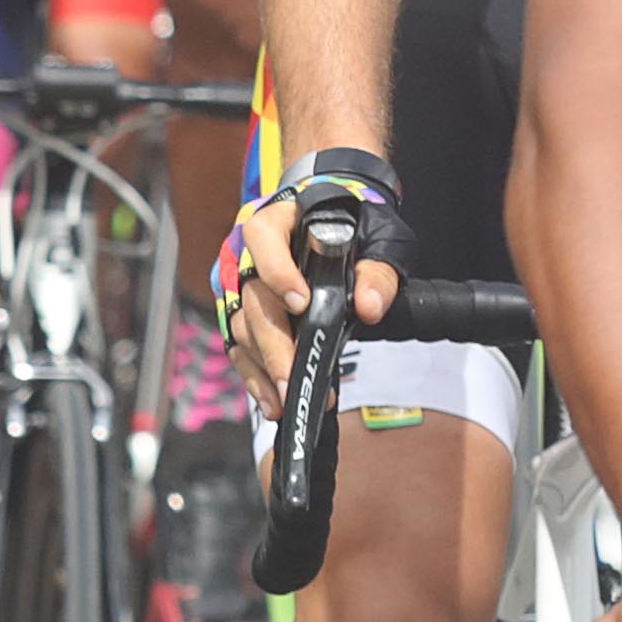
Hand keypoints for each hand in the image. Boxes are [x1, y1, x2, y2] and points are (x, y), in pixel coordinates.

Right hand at [224, 184, 402, 412]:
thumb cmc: (357, 227)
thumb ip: (378, 271)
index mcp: (280, 221)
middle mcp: (251, 254)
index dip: (277, 272)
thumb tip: (370, 307)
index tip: (301, 304)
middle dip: (274, 344)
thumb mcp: (380, 239)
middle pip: (253, 299)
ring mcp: (244, 287)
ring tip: (287, 397)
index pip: (263, 239)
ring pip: (242, 328)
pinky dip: (256, 376)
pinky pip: (242, 348)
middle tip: (292, 376)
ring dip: (264, 366)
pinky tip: (272, 400)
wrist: (342, 227)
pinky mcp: (247, 317)